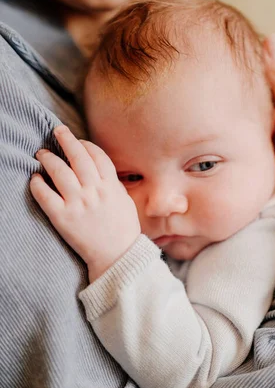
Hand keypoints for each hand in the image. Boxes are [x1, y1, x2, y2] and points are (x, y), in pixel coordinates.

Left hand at [30, 125, 140, 281]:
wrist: (117, 256)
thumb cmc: (123, 230)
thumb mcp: (125, 201)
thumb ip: (113, 183)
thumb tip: (100, 169)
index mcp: (111, 186)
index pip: (97, 156)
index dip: (86, 145)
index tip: (78, 141)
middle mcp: (94, 191)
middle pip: (78, 157)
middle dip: (66, 139)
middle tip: (58, 131)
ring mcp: (77, 203)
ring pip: (59, 171)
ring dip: (48, 158)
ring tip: (42, 153)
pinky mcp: (63, 217)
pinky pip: (45, 195)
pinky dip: (38, 184)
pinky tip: (35, 178)